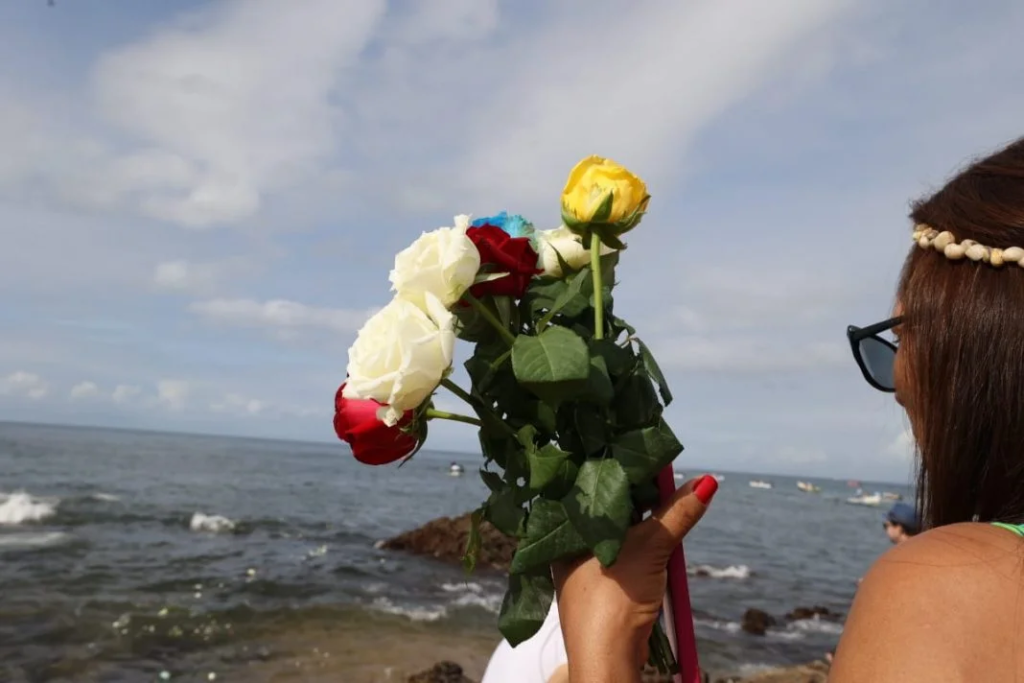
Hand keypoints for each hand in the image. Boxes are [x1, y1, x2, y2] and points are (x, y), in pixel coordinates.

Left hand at [553, 475, 716, 682]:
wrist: (607, 656)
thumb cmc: (614, 595)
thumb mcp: (651, 546)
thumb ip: (677, 513)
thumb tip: (707, 481)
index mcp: (563, 527)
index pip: (589, 485)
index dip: (617, 468)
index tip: (644, 451)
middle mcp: (567, 543)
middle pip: (605, 507)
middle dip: (634, 494)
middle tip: (663, 474)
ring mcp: (580, 565)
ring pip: (614, 530)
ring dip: (640, 520)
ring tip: (664, 498)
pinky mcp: (598, 584)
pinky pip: (619, 552)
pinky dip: (639, 543)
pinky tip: (655, 534)